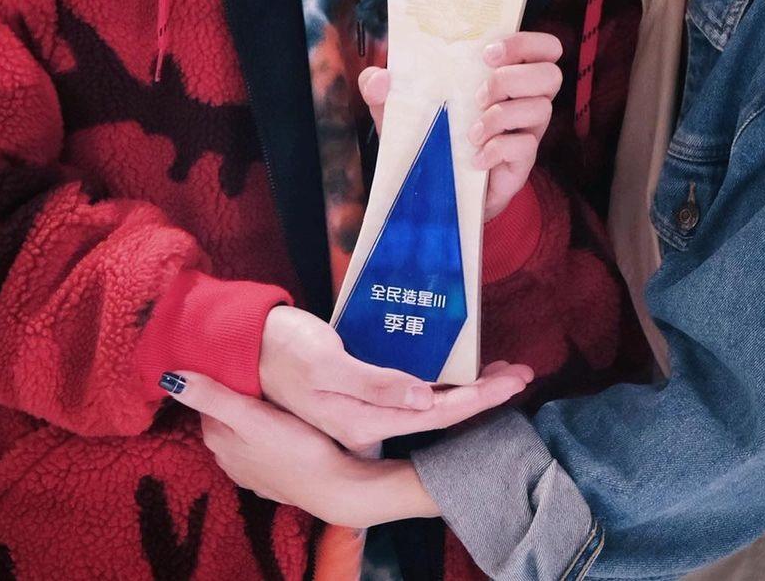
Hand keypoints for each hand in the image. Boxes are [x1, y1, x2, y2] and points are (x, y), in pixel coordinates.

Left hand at [167, 372, 441, 527]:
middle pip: (221, 414)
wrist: (334, 488)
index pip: (205, 398)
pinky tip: (278, 422)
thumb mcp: (251, 417)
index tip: (231, 354)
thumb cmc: (294, 446)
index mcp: (218, 436)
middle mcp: (226, 456)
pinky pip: (257, 446)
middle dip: (230, 393)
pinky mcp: (269, 477)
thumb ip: (211, 397)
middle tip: (252, 366)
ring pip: (239, 431)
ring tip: (267, 389)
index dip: (216, 376)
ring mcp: (247, 470)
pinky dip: (261, 433)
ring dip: (246, 413)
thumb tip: (167, 378)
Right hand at [258, 305, 532, 451]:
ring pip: (428, 404)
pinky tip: (451, 367)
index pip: (436, 416)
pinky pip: (410, 391)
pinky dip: (439, 379)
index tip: (514, 381)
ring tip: (498, 370)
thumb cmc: (281, 348)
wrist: (243, 344)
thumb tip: (424, 398)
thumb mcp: (324, 364)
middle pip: (439, 413)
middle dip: (484, 394)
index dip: (479, 400)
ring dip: (465, 388)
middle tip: (521, 372)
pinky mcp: (357, 389)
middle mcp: (366, 420)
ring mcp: (362, 407)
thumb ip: (372, 384)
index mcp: (360, 420)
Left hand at [359, 31, 563, 221]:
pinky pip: (525, 147)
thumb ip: (383, 91)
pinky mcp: (522, 162)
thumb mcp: (401, 112)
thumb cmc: (429, 136)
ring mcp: (526, 130)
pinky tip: (475, 157)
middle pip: (551, 74)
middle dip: (514, 78)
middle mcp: (523, 98)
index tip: (488, 53)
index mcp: (504, 73)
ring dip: (502, 115)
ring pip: (542, 108)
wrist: (436, 191)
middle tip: (479, 92)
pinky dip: (497, 148)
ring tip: (471, 130)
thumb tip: (376, 78)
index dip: (525, 42)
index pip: (543, 47)